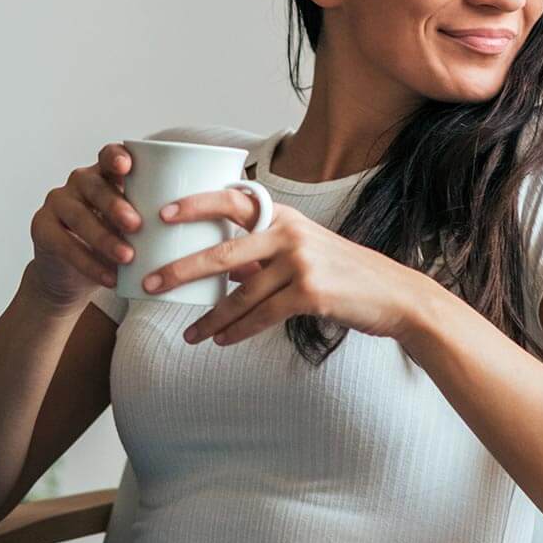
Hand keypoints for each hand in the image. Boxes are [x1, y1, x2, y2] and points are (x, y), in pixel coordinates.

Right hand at [26, 141, 144, 306]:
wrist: (72, 278)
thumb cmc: (113, 247)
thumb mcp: (134, 231)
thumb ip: (153, 220)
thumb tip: (197, 227)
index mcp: (104, 175)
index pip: (108, 157)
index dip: (115, 157)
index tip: (128, 166)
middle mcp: (78, 183)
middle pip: (94, 185)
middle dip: (115, 204)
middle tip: (137, 225)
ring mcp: (57, 203)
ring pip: (79, 215)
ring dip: (104, 237)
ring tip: (127, 257)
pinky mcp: (41, 228)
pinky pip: (64, 243)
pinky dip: (88, 263)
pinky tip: (108, 278)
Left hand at [139, 190, 428, 344]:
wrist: (393, 295)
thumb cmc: (344, 272)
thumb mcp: (304, 249)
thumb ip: (264, 253)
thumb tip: (223, 271)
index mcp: (284, 216)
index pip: (232, 202)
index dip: (195, 205)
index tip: (162, 214)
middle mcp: (289, 233)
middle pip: (223, 252)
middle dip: (181, 269)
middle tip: (149, 282)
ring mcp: (300, 263)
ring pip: (239, 295)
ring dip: (209, 318)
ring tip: (189, 334)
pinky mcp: (309, 293)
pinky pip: (261, 315)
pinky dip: (238, 331)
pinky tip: (221, 341)